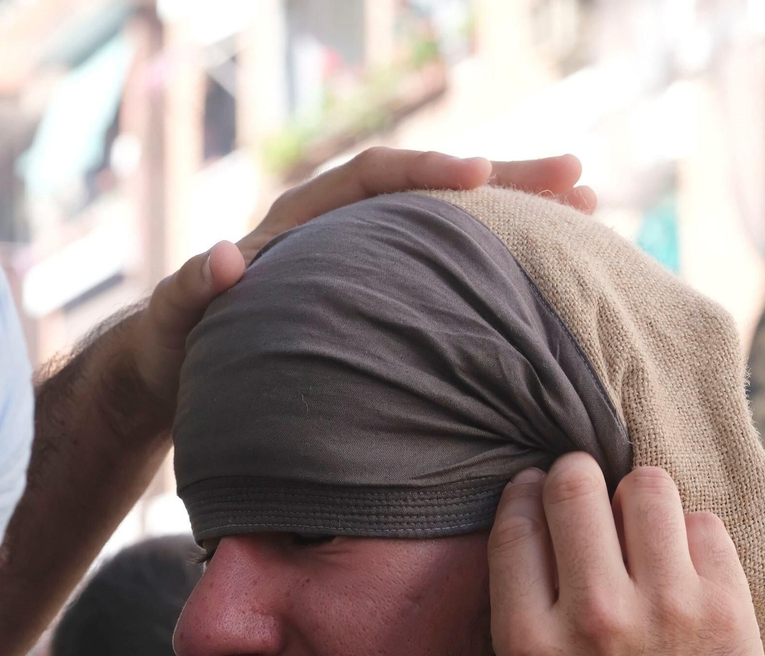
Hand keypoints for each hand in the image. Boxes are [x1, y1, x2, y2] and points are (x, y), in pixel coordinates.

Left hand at [114, 148, 594, 420]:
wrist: (177, 372)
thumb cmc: (175, 347)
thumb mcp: (174, 320)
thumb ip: (194, 289)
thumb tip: (227, 257)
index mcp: (299, 222)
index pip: (369, 178)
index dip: (422, 173)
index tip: (473, 177)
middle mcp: (345, 232)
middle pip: (433, 191)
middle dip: (506, 181)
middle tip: (577, 180)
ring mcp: (373, 265)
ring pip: (455, 230)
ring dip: (519, 218)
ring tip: (589, 208)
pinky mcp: (389, 300)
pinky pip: (451, 272)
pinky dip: (499, 267)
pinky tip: (552, 275)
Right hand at [488, 455, 764, 655]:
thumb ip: (528, 606)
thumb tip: (541, 513)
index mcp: (529, 641)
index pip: (518, 521)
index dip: (529, 494)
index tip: (539, 492)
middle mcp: (592, 617)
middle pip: (576, 484)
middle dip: (580, 478)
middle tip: (591, 495)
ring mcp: (665, 610)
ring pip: (647, 486)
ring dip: (641, 498)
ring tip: (645, 527)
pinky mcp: (725, 612)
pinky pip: (705, 525)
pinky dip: (693, 538)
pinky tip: (686, 570)